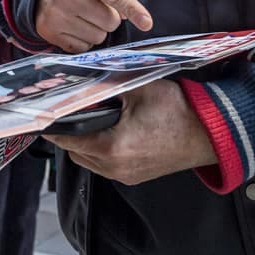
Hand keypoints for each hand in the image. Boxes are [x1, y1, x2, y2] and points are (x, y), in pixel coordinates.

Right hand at [35, 0, 152, 51]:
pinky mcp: (50, 33)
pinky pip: (84, 47)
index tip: (147, 23)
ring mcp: (56, 15)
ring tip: (83, 17)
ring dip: (97, 30)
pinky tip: (74, 26)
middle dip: (110, 18)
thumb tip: (129, 14)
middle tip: (96, 8)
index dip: (132, 9)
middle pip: (110, 21)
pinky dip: (84, 40)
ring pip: (98, 37)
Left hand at [46, 81, 214, 184]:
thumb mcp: (138, 87)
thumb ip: (107, 83)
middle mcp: (115, 167)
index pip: (67, 139)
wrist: (211, 132)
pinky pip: (106, 165)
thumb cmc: (178, 109)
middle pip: (75, 152)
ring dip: (85, 143)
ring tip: (89, 119)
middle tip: (67, 112)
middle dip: (69, 133)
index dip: (53, 126)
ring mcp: (126, 175)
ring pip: (90, 161)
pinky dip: (101, 150)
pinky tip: (109, 131)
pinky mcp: (136, 177)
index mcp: (111, 147)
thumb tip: (84, 77)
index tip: (42, 116)